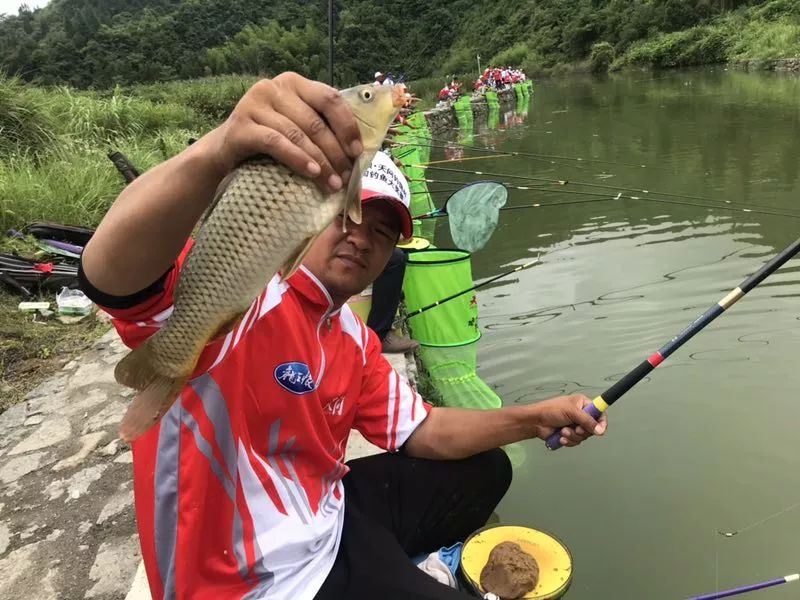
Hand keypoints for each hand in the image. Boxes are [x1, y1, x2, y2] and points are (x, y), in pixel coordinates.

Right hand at [207, 72, 362, 193]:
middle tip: (346, 177)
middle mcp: (274, 87)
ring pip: (298, 134)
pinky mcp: (240, 126)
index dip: (347, 126)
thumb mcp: (297, 127)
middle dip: (335, 152)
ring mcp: (254, 103)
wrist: (225, 151)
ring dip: (320, 162)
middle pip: (315, 121)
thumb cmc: (269, 141)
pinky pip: (276, 143)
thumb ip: (321, 128)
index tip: (357, 153)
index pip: (330, 99)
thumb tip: (358, 153)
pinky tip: (312, 174)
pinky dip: (297, 159)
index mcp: (294, 83)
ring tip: (333, 183)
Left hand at [529, 394, 607, 447]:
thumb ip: (587, 421)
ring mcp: (575, 425)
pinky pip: (576, 442)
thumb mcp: (571, 412)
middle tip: (576, 429)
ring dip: (573, 436)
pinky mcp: (569, 434)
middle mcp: (580, 414)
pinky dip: (568, 441)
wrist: (536, 422)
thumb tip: (599, 430)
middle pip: (593, 428)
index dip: (602, 422)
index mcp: (582, 404)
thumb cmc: (550, 411)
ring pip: (584, 437)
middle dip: (583, 431)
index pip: (599, 412)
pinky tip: (561, 437)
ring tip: (563, 431)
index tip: (600, 430)